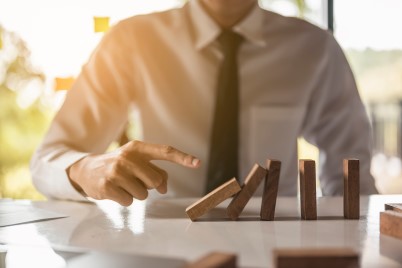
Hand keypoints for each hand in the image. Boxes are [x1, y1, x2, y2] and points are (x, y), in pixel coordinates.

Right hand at [68, 140, 199, 205]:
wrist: (86, 169)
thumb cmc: (119, 166)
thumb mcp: (137, 162)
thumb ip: (156, 171)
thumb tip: (165, 187)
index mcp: (138, 148)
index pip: (165, 151)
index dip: (183, 158)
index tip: (198, 163)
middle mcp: (128, 157)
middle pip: (157, 181)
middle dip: (149, 186)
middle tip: (135, 180)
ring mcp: (116, 171)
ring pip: (144, 194)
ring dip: (136, 194)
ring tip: (123, 185)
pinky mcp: (107, 186)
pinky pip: (129, 201)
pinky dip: (125, 200)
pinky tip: (115, 191)